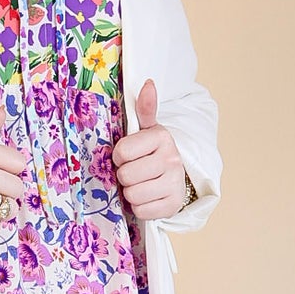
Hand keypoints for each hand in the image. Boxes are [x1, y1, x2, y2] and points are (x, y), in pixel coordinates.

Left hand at [111, 79, 189, 218]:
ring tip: (140, 183)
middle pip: (126, 175)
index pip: (122, 152)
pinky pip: (141, 210)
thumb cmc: (152, 152)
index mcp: (161, 137)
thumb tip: (147, 83)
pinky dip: (140, 206)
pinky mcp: (173, 205)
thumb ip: (144, 109)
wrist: (176, 177)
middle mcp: (171, 160)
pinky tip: (147, 196)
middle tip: (134, 171)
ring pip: (132, 194)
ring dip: (131, 192)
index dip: (118, 156)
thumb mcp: (147, 130)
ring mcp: (174, 184)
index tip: (126, 156)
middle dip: (125, 176)